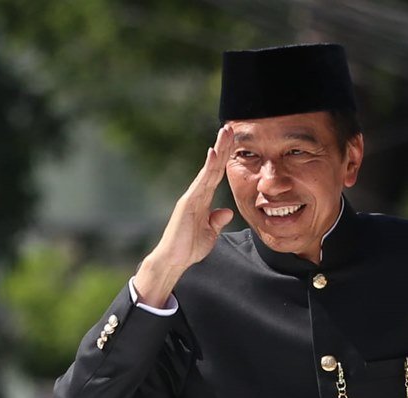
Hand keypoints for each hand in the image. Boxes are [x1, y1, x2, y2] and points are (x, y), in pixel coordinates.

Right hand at [133, 125, 235, 306]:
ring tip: (225, 133)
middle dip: (222, 147)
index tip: (233, 142)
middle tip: (231, 128)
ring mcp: (192, 196)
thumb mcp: (210, 233)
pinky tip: (213, 153)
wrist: (174, 260)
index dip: (225, 158)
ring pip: (208, 170)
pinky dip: (208, 167)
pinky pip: (201, 182)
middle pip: (213, 167)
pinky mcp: (188, 202)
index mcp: (203, 199)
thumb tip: (226, 211)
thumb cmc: (189, 247)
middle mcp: (197, 194)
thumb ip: (217, 221)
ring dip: (218, 150)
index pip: (217, 174)